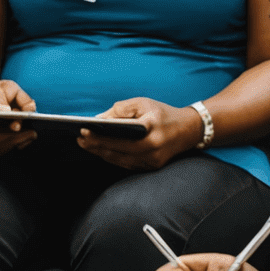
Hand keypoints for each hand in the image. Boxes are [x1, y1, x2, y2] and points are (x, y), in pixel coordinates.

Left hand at [77, 98, 195, 169]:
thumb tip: (99, 120)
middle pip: (118, 151)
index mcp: (152, 128)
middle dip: (96, 146)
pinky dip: (113, 157)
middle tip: (80, 139)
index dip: (101, 136)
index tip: (84, 130)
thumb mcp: (143, 103)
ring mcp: (153, 160)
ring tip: (86, 145)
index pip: (121, 135)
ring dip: (102, 153)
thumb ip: (120, 110)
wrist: (189, 129)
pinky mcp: (152, 167)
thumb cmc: (162, 113)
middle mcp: (154, 147)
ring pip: (121, 160)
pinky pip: (128, 164)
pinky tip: (100, 150)